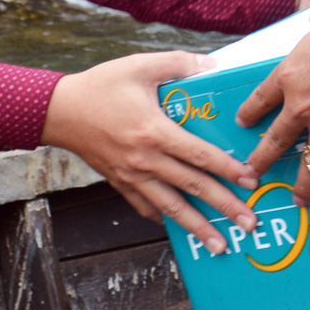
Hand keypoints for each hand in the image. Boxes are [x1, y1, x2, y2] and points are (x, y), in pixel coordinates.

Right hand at [45, 50, 260, 254]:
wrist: (58, 111)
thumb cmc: (100, 86)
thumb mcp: (140, 65)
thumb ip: (178, 64)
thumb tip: (212, 65)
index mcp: (155, 132)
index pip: (200, 155)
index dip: (229, 169)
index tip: (252, 181)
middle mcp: (146, 160)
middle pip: (193, 187)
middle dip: (224, 207)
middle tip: (249, 223)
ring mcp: (132, 175)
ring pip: (171, 207)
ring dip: (198, 227)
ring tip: (220, 246)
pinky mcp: (119, 182)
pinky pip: (145, 206)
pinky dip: (163, 218)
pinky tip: (177, 227)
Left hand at [235, 1, 309, 217]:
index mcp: (291, 75)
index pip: (261, 98)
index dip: (249, 111)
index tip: (242, 122)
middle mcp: (303, 107)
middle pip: (275, 140)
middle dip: (260, 160)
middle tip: (249, 175)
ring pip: (309, 163)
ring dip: (301, 186)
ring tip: (296, 202)